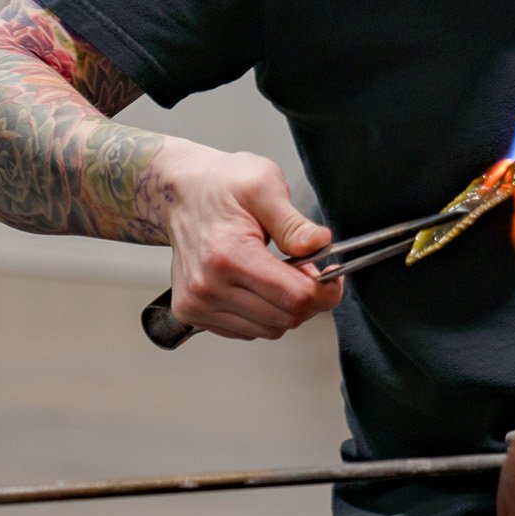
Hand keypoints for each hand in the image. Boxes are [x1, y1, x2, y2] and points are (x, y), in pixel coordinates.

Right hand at [156, 144, 337, 340]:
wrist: (181, 194)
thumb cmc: (221, 185)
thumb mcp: (264, 185)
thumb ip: (293, 223)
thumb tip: (321, 244)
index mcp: (228, 255)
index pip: (294, 296)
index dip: (325, 291)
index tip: (333, 276)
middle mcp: (207, 286)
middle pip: (285, 318)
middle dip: (308, 298)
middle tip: (308, 270)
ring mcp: (197, 304)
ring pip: (268, 330)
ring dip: (285, 308)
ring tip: (280, 274)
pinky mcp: (192, 313)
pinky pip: (246, 330)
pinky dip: (263, 314)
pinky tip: (258, 285)